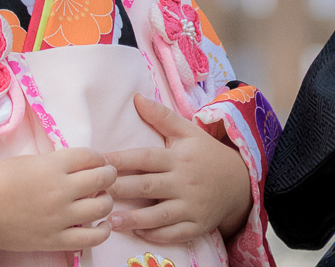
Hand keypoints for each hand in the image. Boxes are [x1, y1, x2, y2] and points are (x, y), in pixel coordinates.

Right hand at [0, 147, 116, 251]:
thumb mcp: (29, 161)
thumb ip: (56, 163)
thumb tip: (78, 167)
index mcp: (53, 166)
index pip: (91, 156)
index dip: (98, 157)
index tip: (97, 161)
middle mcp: (61, 190)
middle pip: (103, 178)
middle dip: (108, 174)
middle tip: (104, 177)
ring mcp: (60, 217)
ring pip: (102, 206)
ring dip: (106, 200)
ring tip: (99, 199)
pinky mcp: (55, 240)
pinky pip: (92, 238)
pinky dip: (103, 230)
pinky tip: (102, 224)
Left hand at [107, 93, 253, 243]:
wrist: (239, 182)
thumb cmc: (206, 154)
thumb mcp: (188, 132)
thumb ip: (162, 116)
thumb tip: (136, 98)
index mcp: (179, 157)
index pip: (146, 158)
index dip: (122, 160)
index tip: (99, 162)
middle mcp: (184, 181)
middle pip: (148, 186)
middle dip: (121, 189)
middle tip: (95, 193)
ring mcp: (192, 206)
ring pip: (160, 215)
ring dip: (134, 219)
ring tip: (110, 221)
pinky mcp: (198, 225)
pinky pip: (175, 233)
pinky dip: (157, 235)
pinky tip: (139, 234)